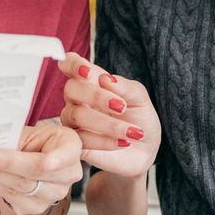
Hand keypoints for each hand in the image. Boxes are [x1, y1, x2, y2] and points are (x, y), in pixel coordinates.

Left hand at [0, 124, 82, 214]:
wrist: (32, 161)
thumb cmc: (33, 142)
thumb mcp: (28, 132)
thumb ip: (14, 137)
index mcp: (70, 146)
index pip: (67, 153)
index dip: (58, 159)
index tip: (47, 162)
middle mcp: (69, 173)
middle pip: (37, 171)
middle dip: (7, 163)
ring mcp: (55, 193)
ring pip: (22, 186)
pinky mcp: (37, 207)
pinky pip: (13, 197)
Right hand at [56, 53, 159, 178]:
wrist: (144, 150)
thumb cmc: (139, 118)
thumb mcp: (140, 98)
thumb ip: (124, 86)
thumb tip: (105, 79)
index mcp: (91, 82)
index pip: (70, 65)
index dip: (73, 64)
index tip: (87, 70)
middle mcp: (77, 100)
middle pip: (71, 89)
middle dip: (96, 96)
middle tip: (121, 106)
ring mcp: (74, 123)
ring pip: (77, 115)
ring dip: (107, 123)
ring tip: (132, 131)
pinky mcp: (76, 145)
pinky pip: (81, 140)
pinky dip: (104, 141)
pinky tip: (123, 143)